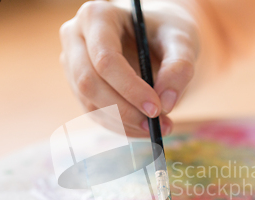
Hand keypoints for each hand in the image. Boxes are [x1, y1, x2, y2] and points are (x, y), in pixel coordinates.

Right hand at [59, 0, 199, 136]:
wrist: (155, 36)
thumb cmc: (166, 32)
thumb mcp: (182, 41)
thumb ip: (180, 67)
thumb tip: (166, 103)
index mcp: (97, 16)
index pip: (105, 59)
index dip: (130, 88)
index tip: (157, 108)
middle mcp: (75, 37)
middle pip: (89, 83)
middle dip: (124, 111)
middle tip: (157, 125)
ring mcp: (73, 64)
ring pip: (90, 104)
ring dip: (124, 123)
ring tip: (158, 127)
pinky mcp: (79, 87)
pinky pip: (96, 114)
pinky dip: (122, 126)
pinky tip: (145, 128)